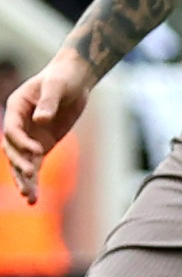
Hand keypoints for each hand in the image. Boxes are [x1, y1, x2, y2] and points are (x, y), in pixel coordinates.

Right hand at [2, 58, 90, 203]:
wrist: (75, 79)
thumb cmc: (63, 78)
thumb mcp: (56, 86)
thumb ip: (48, 102)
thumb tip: (41, 120)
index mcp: (16, 107)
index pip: (12, 130)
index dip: (21, 142)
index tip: (38, 151)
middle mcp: (19, 125)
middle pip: (12, 149)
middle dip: (20, 164)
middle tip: (29, 176)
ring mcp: (30, 137)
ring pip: (21, 162)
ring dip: (24, 180)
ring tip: (29, 198)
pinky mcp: (42, 145)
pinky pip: (36, 165)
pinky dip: (34, 181)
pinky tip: (34, 198)